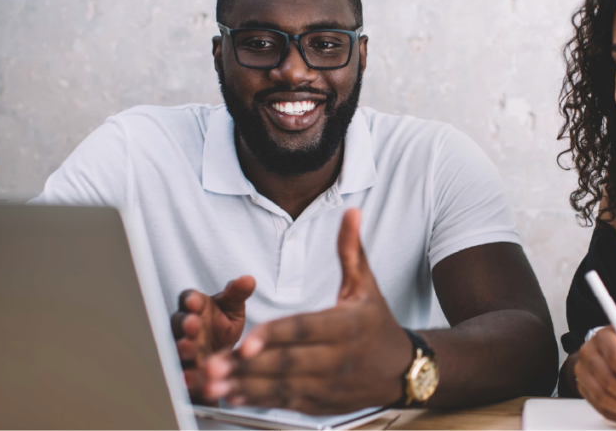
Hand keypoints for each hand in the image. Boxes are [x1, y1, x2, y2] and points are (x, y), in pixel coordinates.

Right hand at [171, 275, 255, 399]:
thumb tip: (249, 279)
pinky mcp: (184, 369)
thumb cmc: (223, 324)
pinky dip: (185, 374)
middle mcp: (184, 326)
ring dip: (182, 348)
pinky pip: (181, 371)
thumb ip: (238, 294)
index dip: (191, 300)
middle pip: (179, 323)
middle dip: (185, 323)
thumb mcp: (233, 308)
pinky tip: (189, 377)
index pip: (189, 299)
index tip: (195, 301)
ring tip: (190, 350)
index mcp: (195, 306)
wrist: (222, 355)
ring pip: (176, 347)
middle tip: (192, 324)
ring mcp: (181, 348)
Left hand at [203, 208, 413, 413]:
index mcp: (347, 326)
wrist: (402, 369)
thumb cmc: (377, 323)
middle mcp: (338, 358)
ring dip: (246, 386)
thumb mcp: (366, 285)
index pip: (305, 329)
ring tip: (215, 383)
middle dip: (249, 366)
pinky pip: (287, 402)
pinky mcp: (322, 403)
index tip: (247, 340)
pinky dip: (259, 400)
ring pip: (284, 386)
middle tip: (213, 364)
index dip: (275, 335)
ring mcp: (329, 384)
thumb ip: (351, 250)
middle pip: (289, 362)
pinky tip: (235, 396)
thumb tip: (351, 212)